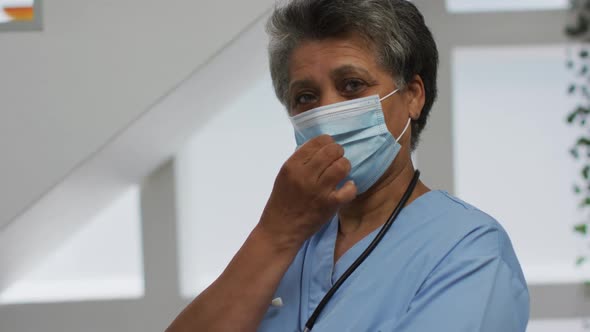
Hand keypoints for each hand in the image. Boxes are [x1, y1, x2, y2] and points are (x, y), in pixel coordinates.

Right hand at [257, 135, 356, 250]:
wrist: (280, 229)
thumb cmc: (282, 201)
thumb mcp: (284, 175)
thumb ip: (300, 161)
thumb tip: (320, 147)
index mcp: (292, 166)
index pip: (317, 142)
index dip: (327, 142)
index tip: (328, 148)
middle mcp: (305, 175)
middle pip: (332, 151)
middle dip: (338, 152)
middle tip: (337, 159)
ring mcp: (319, 190)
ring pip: (342, 166)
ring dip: (344, 166)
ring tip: (341, 172)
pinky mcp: (330, 204)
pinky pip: (349, 188)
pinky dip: (350, 186)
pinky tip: (345, 187)